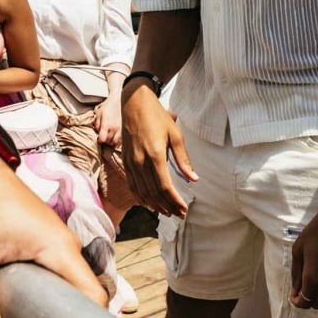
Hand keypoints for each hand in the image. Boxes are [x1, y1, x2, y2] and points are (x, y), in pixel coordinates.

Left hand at [0, 142, 106, 317]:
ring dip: (26, 307)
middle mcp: (64, 248)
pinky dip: (20, 292)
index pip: (94, 296)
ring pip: (51, 289)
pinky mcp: (39, 245)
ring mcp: (53, 246)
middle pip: (71, 297)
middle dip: (44, 317)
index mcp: (60, 248)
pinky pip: (40, 277)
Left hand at [95, 99, 122, 146]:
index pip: (102, 139)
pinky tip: (115, 137)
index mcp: (106, 124)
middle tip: (104, 136)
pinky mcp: (125, 129)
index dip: (100, 140)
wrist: (119, 100)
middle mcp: (114, 128)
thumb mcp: (99, 113)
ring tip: (110, 137)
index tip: (99, 138)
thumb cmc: (108, 106)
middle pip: (108, 141)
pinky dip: (118, 141)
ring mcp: (121, 129)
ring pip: (115, 142)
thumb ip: (97, 124)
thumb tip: (98, 132)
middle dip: (105, 140)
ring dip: (111, 141)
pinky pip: (122, 140)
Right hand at [121, 81, 196, 216]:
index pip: (165, 187)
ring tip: (166, 212)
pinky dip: (140, 197)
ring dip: (154, 205)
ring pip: (141, 192)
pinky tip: (148, 203)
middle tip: (178, 214)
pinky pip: (132, 185)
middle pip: (154, 193)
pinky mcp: (125, 161)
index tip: (183, 210)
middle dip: (167, 206)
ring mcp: (130, 162)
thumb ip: (183, 159)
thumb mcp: (175, 134)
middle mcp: (140, 162)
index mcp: (155, 155)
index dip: (174, 201)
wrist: (134, 103)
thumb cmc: (158, 116)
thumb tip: (193, 179)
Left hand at [289, 203, 317, 310]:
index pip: (304, 302)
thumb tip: (295, 290)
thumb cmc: (315, 232)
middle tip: (302, 287)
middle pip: (317, 303)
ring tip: (314, 277)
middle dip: (307, 299)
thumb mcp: (298, 250)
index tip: (293, 295)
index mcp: (313, 278)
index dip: (297, 301)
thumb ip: (296, 273)